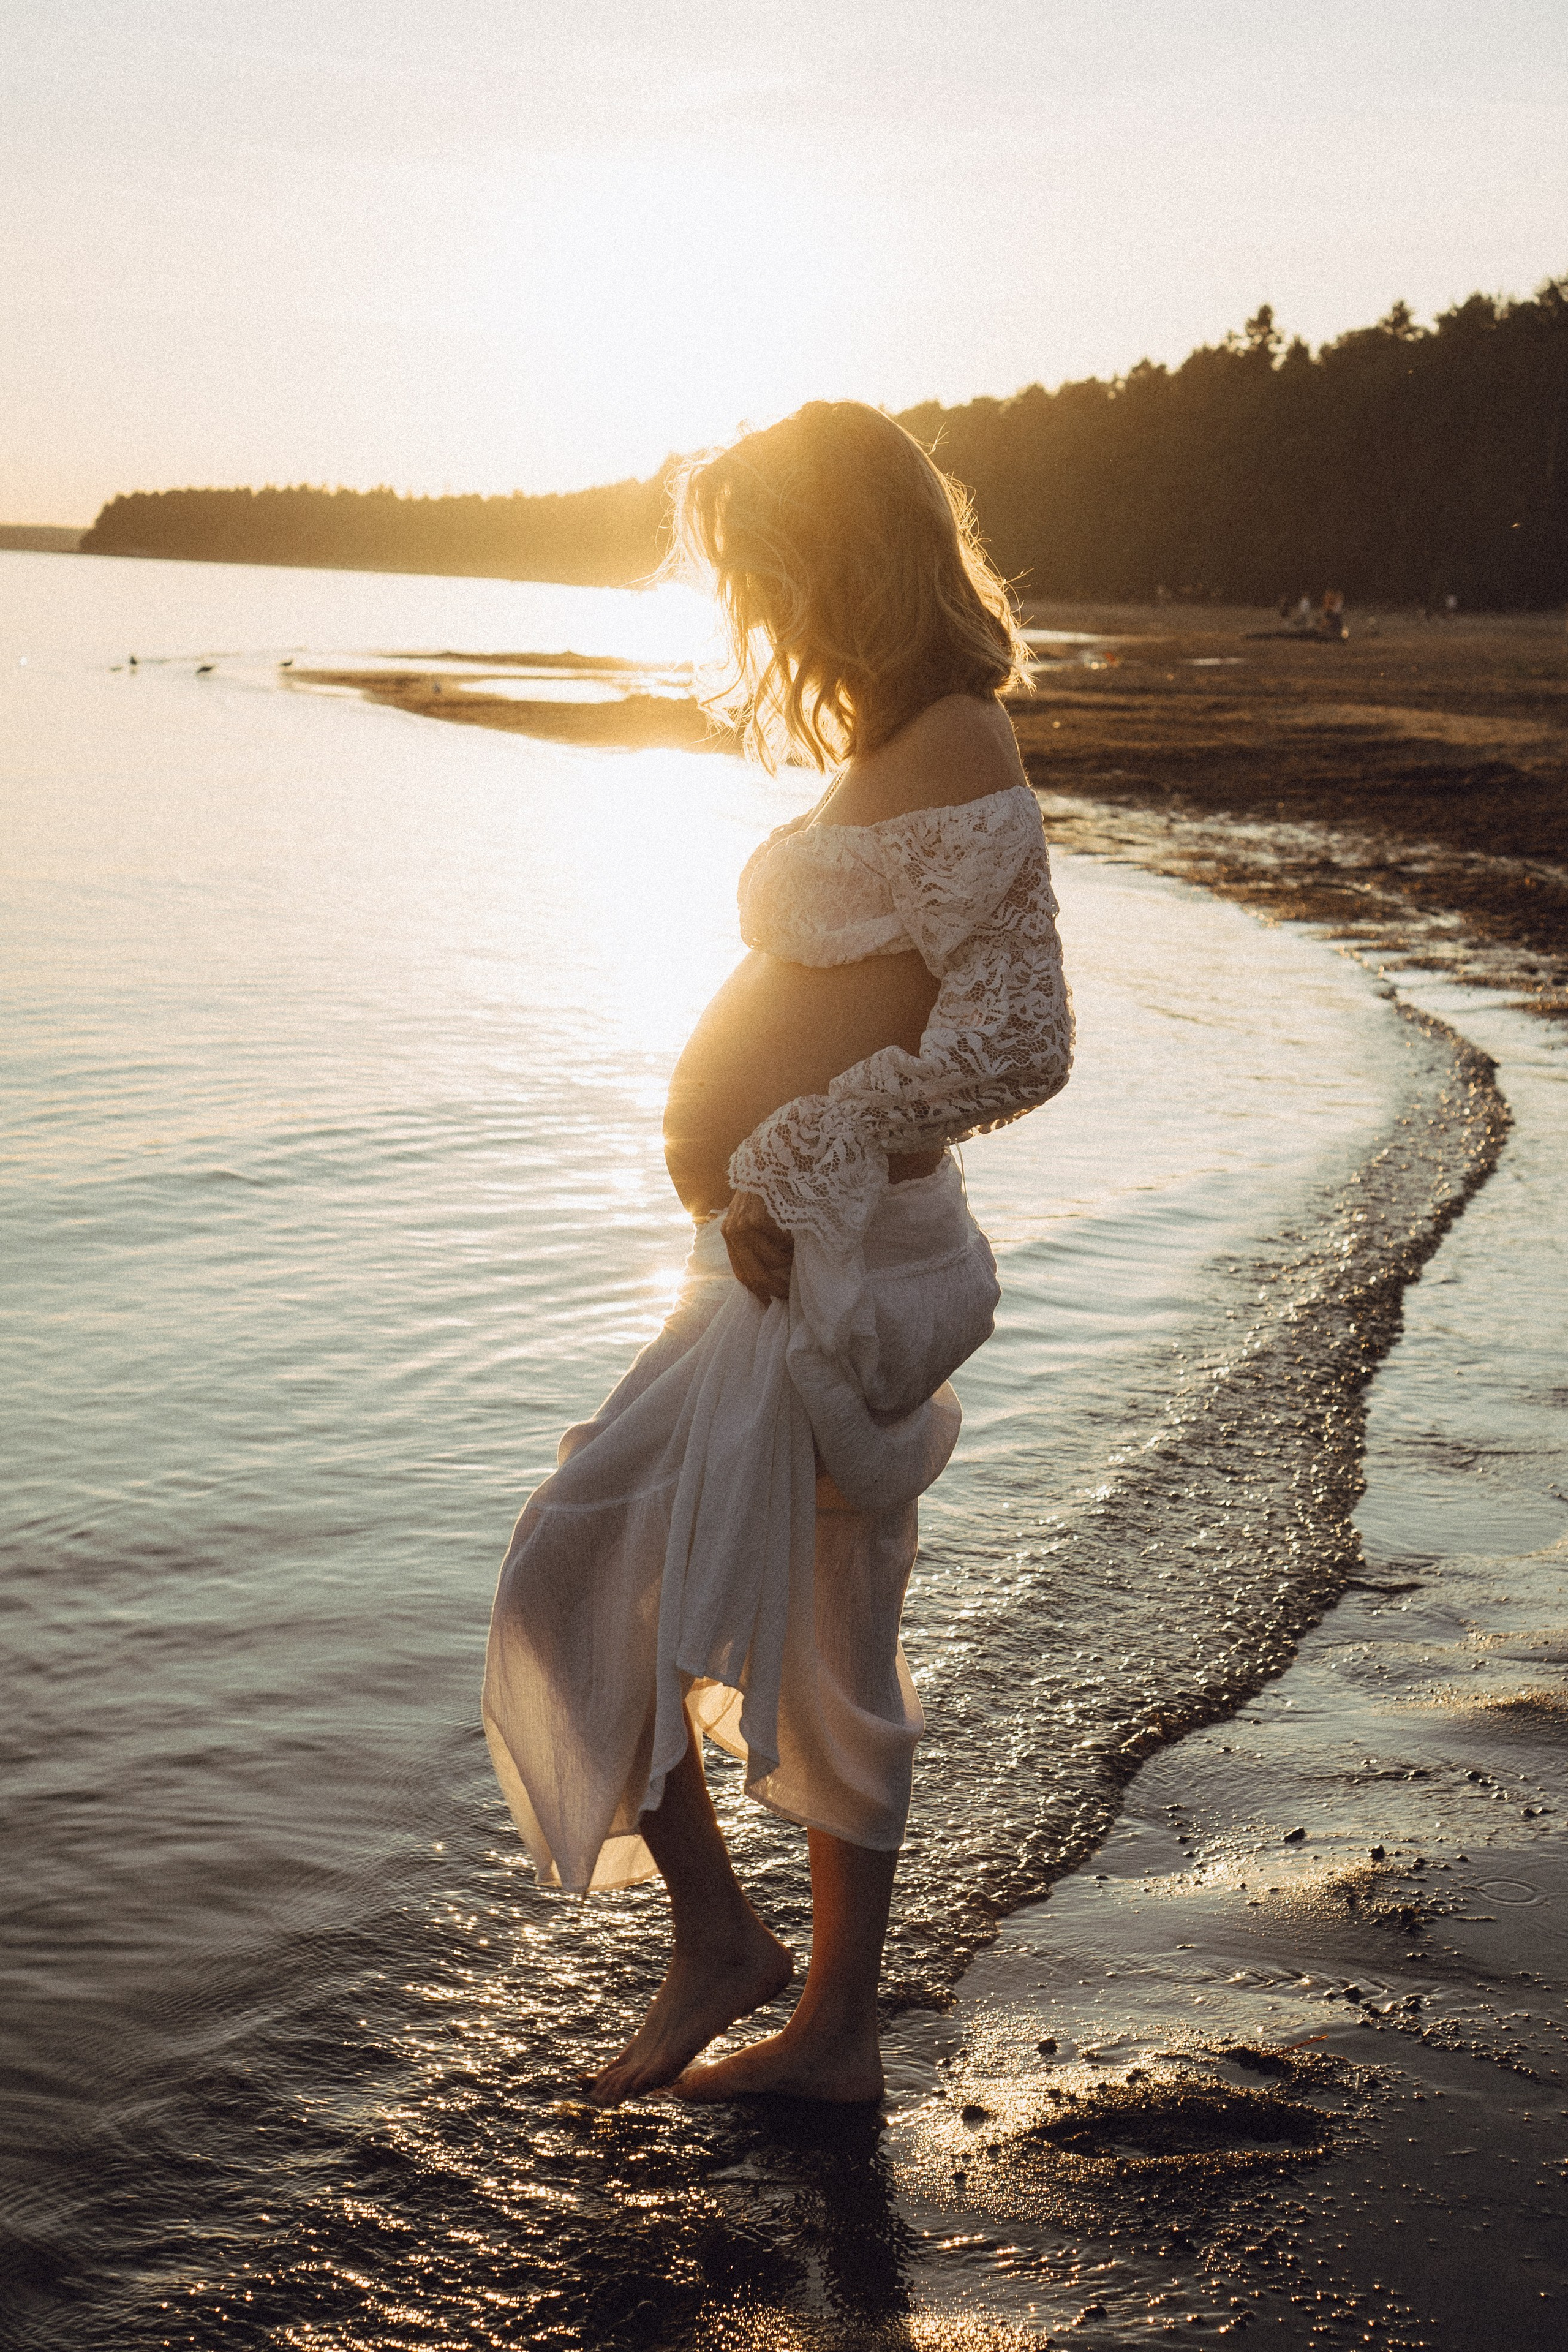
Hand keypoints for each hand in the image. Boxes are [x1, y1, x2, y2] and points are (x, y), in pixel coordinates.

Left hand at [721, 1189, 793, 1303]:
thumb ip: (758, 1237)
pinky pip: (782, 1245)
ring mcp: (743, 1226)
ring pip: (772, 1262)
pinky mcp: (757, 1220)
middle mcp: (732, 1231)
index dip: (757, 1291)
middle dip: (774, 1288)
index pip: (741, 1272)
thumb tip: (773, 1271)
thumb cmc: (774, 1183)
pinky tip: (798, 1227)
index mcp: (730, 1231)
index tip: (771, 1302)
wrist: (778, 1151)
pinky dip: (793, 1241)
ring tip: (798, 1248)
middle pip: (753, 1275)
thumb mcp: (757, 1210)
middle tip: (790, 1296)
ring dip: (788, 1260)